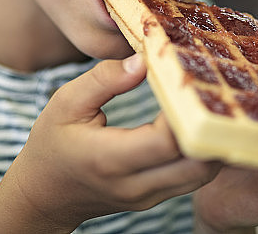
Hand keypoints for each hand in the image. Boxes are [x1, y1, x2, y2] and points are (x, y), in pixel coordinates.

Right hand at [0, 54, 219, 232]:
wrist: (45, 194)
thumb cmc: (52, 144)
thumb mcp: (65, 103)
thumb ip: (104, 80)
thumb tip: (142, 60)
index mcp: (108, 159)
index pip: (165, 142)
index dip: (185, 113)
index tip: (188, 82)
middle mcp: (133, 184)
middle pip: (197, 164)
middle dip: (211, 128)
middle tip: (212, 92)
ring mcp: (148, 196)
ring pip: (202, 174)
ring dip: (212, 140)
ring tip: (211, 105)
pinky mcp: (156, 197)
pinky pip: (193, 177)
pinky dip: (203, 151)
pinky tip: (200, 123)